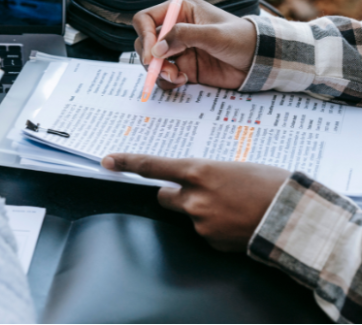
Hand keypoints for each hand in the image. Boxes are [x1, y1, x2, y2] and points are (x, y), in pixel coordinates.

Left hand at [101, 154, 289, 250]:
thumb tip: (194, 180)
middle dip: (175, 194)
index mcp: (199, 171)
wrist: (295, 217)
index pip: (153, 166)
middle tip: (198, 191)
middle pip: (165, 197)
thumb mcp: (233, 167)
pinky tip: (235, 223)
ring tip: (231, 208)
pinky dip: (214, 228)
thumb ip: (205, 174)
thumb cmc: (269, 183)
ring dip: (200, 211)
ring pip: (187, 215)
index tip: (108, 161)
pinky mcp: (211, 243)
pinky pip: (204, 233)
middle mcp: (193, 198)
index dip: (127, 163)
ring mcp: (201, 223)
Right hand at [133, 0, 256, 90]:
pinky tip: (184, 80)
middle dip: (151, 58)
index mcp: (181, 11)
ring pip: (152, 62)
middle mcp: (175, 30)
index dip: (145, 34)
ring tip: (177, 77)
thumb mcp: (214, 34)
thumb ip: (183, 36)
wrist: (259, 62)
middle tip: (163, 69)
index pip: (147, 19)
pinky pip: (164, 77)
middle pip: (145, 42)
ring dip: (159, 71)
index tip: (151, 53)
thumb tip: (156, 49)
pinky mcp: (183, 68)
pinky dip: (168, 81)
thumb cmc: (241, 39)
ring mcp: (178, 50)